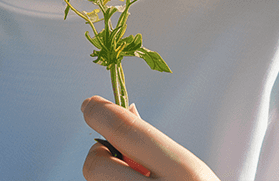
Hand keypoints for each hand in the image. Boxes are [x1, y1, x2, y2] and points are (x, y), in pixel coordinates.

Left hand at [81, 96, 220, 179]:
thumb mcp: (189, 169)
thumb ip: (155, 144)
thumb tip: (123, 112)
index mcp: (183, 173)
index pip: (127, 132)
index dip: (102, 113)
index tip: (90, 105)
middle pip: (96, 166)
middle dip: (98, 155)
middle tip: (113, 156)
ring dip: (107, 180)